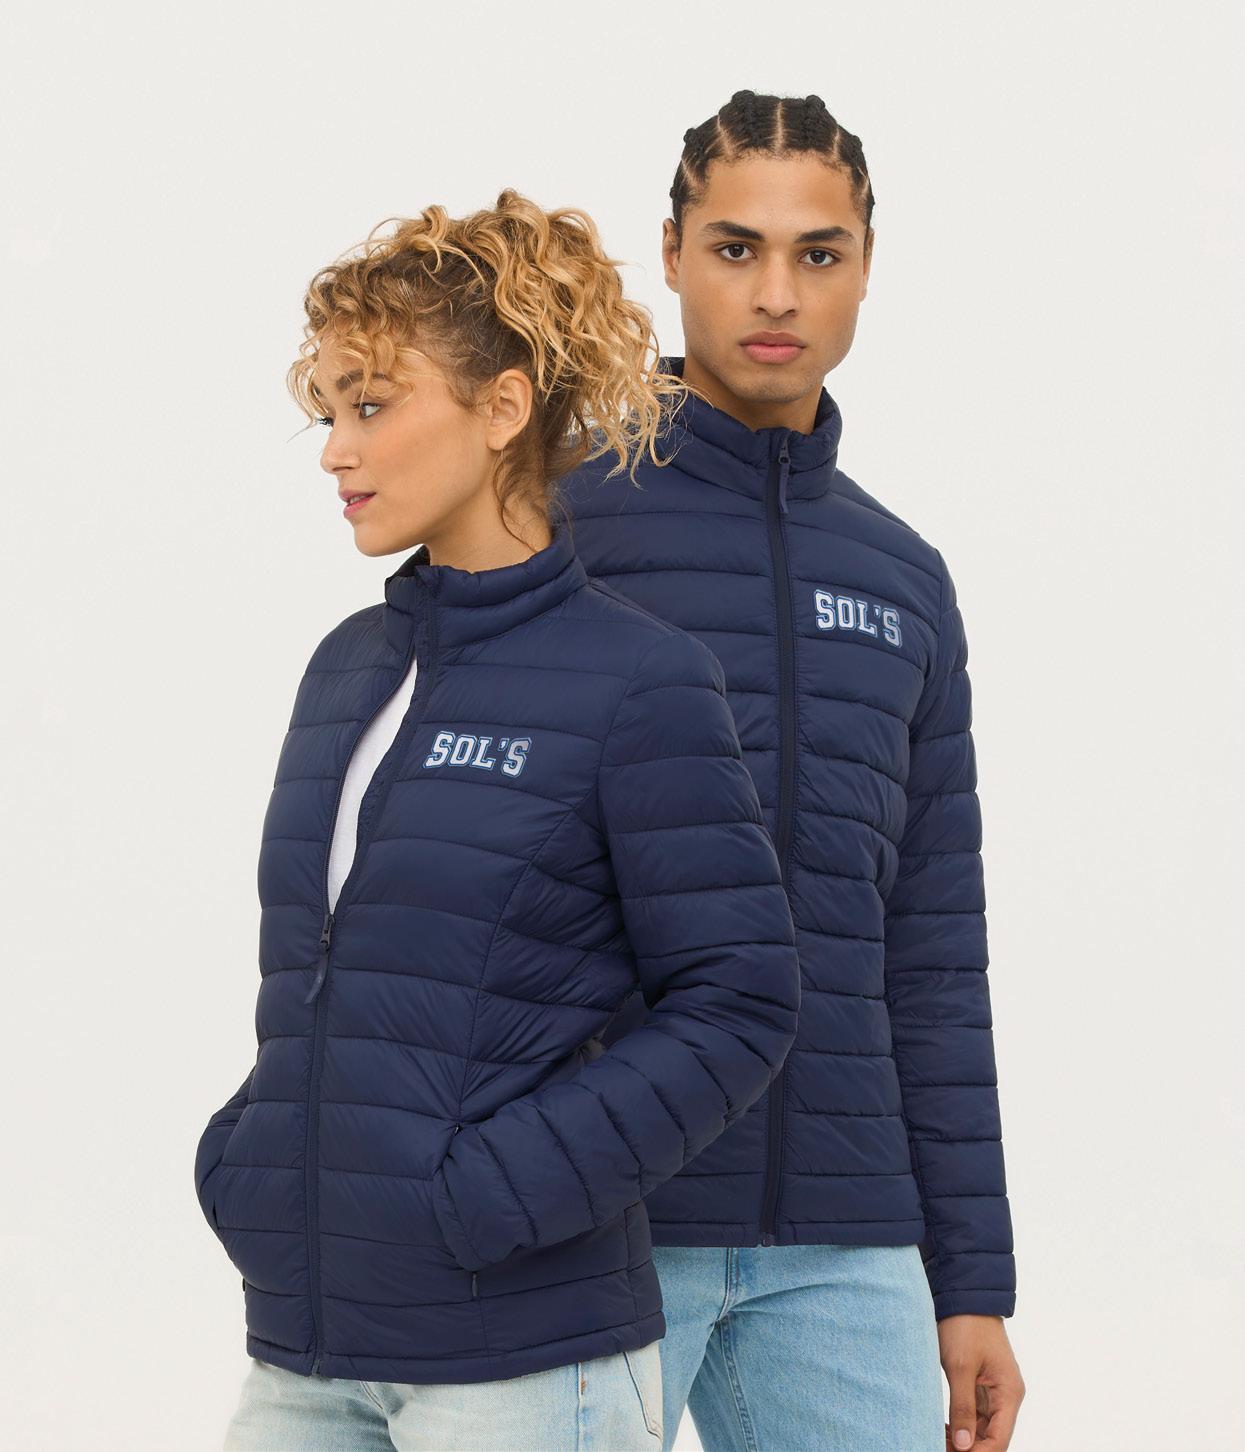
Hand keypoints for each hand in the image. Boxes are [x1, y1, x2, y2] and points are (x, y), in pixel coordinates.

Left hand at [938, 1314, 1024, 1449]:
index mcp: (1009, 1393)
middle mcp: (1006, 1396)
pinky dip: (960, 1423)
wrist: (964, 1294)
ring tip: (936, 1436)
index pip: (999, 1441)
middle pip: (991, 1438)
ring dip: (962, 1438)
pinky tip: (943, 1426)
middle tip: (937, 1443)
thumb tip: (964, 1446)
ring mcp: (994, 1391)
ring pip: (981, 1428)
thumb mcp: (960, 1367)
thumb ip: (963, 1407)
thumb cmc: (965, 1326)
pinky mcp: (981, 1384)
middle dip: (967, 1447)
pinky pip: (974, 1414)